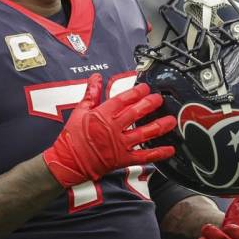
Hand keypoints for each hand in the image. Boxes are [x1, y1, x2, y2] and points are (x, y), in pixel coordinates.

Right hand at [43, 73, 175, 187]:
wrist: (68, 162)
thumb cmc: (72, 137)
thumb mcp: (79, 111)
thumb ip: (91, 94)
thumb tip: (96, 77)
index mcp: (102, 115)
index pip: (123, 100)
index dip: (136, 92)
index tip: (145, 88)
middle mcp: (113, 128)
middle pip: (136, 113)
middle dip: (150, 104)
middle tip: (159, 99)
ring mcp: (119, 144)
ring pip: (144, 133)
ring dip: (159, 126)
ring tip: (171, 120)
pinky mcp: (122, 159)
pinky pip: (143, 156)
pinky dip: (158, 153)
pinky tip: (169, 149)